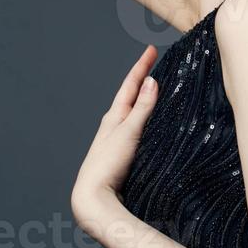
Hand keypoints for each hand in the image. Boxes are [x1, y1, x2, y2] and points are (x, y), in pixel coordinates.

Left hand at [71, 45, 159, 225]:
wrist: (93, 197)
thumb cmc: (108, 165)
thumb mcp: (128, 132)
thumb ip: (142, 108)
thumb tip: (151, 81)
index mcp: (113, 117)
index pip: (130, 85)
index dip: (141, 67)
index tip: (151, 49)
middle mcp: (112, 126)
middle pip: (129, 96)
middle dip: (142, 79)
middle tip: (153, 62)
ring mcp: (115, 140)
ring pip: (131, 112)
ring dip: (142, 98)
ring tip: (154, 87)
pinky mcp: (120, 154)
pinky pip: (134, 128)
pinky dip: (143, 117)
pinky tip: (149, 124)